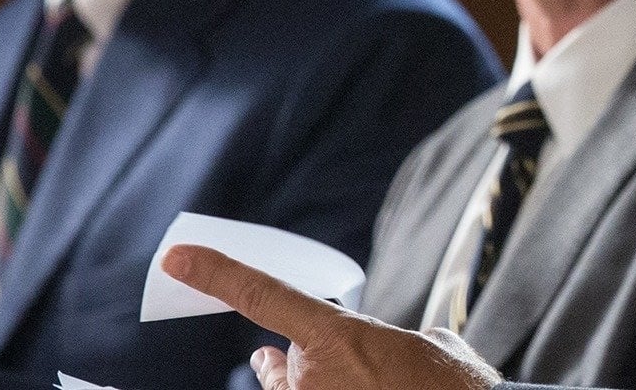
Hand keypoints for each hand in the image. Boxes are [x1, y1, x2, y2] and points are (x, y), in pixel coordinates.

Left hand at [162, 244, 500, 389]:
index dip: (216, 275)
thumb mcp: (434, 348)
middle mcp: (313, 376)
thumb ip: (400, 340)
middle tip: (295, 363)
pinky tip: (369, 385)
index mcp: (339, 335)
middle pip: (281, 366)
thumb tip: (405, 345)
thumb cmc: (459, 389)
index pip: (262, 296)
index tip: (176, 259)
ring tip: (360, 382)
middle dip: (293, 366)